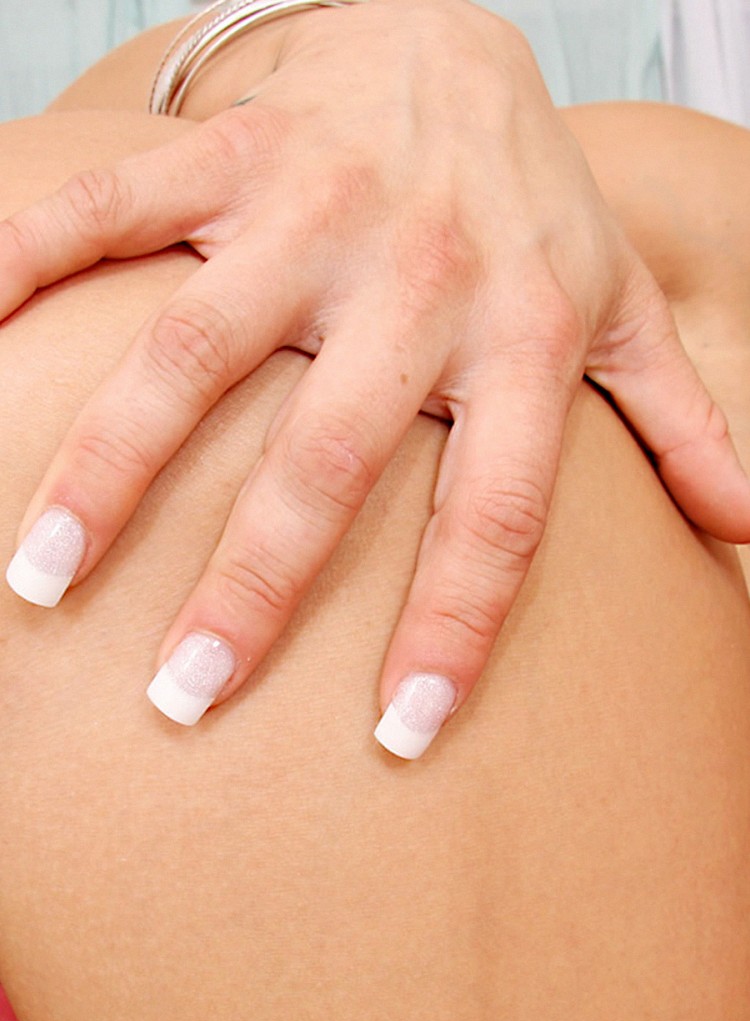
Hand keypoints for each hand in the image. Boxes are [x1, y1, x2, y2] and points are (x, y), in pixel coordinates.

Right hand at [3, 0, 749, 755]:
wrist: (461, 33)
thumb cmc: (534, 207)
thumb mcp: (622, 309)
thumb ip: (680, 419)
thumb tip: (747, 528)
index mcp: (524, 336)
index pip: (500, 512)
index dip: (453, 627)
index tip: (397, 735)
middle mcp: (418, 280)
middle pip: (328, 457)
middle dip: (252, 586)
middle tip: (183, 696)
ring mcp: (314, 209)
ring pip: (196, 347)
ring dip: (112, 467)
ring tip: (42, 577)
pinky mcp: (234, 153)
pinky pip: (117, 206)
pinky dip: (32, 260)